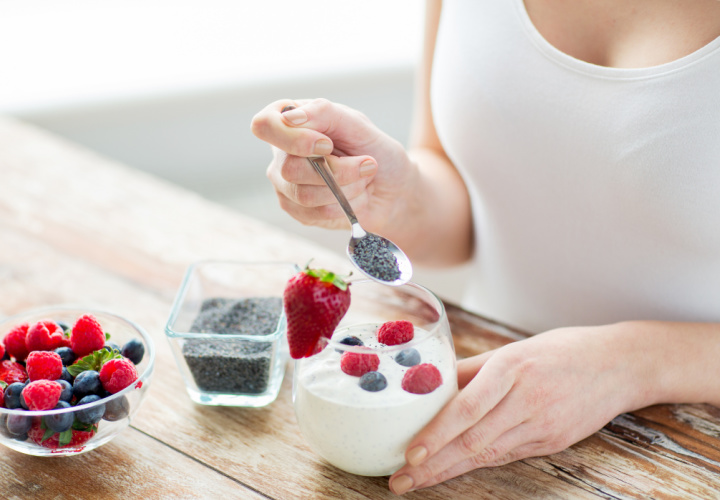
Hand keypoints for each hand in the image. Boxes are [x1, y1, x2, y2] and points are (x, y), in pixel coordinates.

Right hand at [250, 98, 416, 234]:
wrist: (394, 188)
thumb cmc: (375, 150)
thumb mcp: (357, 123)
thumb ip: (324, 113)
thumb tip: (291, 117)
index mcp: (290, 121)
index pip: (264, 126)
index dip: (295, 139)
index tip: (328, 145)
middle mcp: (281, 153)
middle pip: (289, 168)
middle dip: (338, 171)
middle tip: (366, 165)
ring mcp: (286, 184)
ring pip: (304, 195)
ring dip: (346, 189)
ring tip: (363, 181)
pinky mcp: (297, 210)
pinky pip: (314, 214)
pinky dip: (344, 205)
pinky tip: (354, 196)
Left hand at [389, 324, 642, 493]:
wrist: (619, 365)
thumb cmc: (561, 350)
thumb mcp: (514, 349)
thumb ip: (472, 369)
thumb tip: (431, 383)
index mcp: (513, 368)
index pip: (468, 408)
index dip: (438, 434)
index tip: (410, 453)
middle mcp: (527, 399)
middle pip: (473, 440)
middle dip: (433, 465)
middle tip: (401, 481)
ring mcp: (543, 425)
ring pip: (488, 454)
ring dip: (449, 471)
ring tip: (417, 481)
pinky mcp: (553, 442)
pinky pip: (507, 455)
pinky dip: (477, 464)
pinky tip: (453, 471)